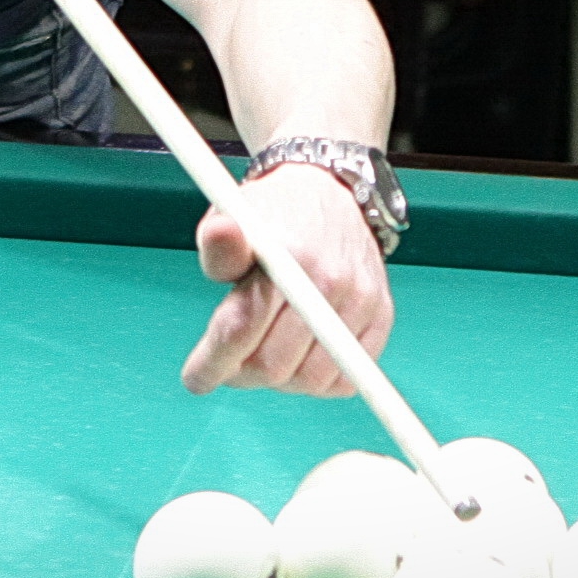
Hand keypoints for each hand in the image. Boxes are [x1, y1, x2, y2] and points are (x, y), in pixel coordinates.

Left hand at [184, 162, 392, 396]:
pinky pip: (346, 378)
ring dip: (279, 381)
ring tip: (264, 356)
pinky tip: (299, 358)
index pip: (242, 327)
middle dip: (241, 374)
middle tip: (229, 365)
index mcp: (287, 255)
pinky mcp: (381, 316)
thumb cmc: (274, 215)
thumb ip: (220, 244)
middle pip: (274, 364)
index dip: (212, 363)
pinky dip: (317, 381)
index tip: (196, 379)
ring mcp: (359, 301)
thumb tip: (219, 235)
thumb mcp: (234, 218)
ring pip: (310, 380)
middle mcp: (329, 280)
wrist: (331, 196)